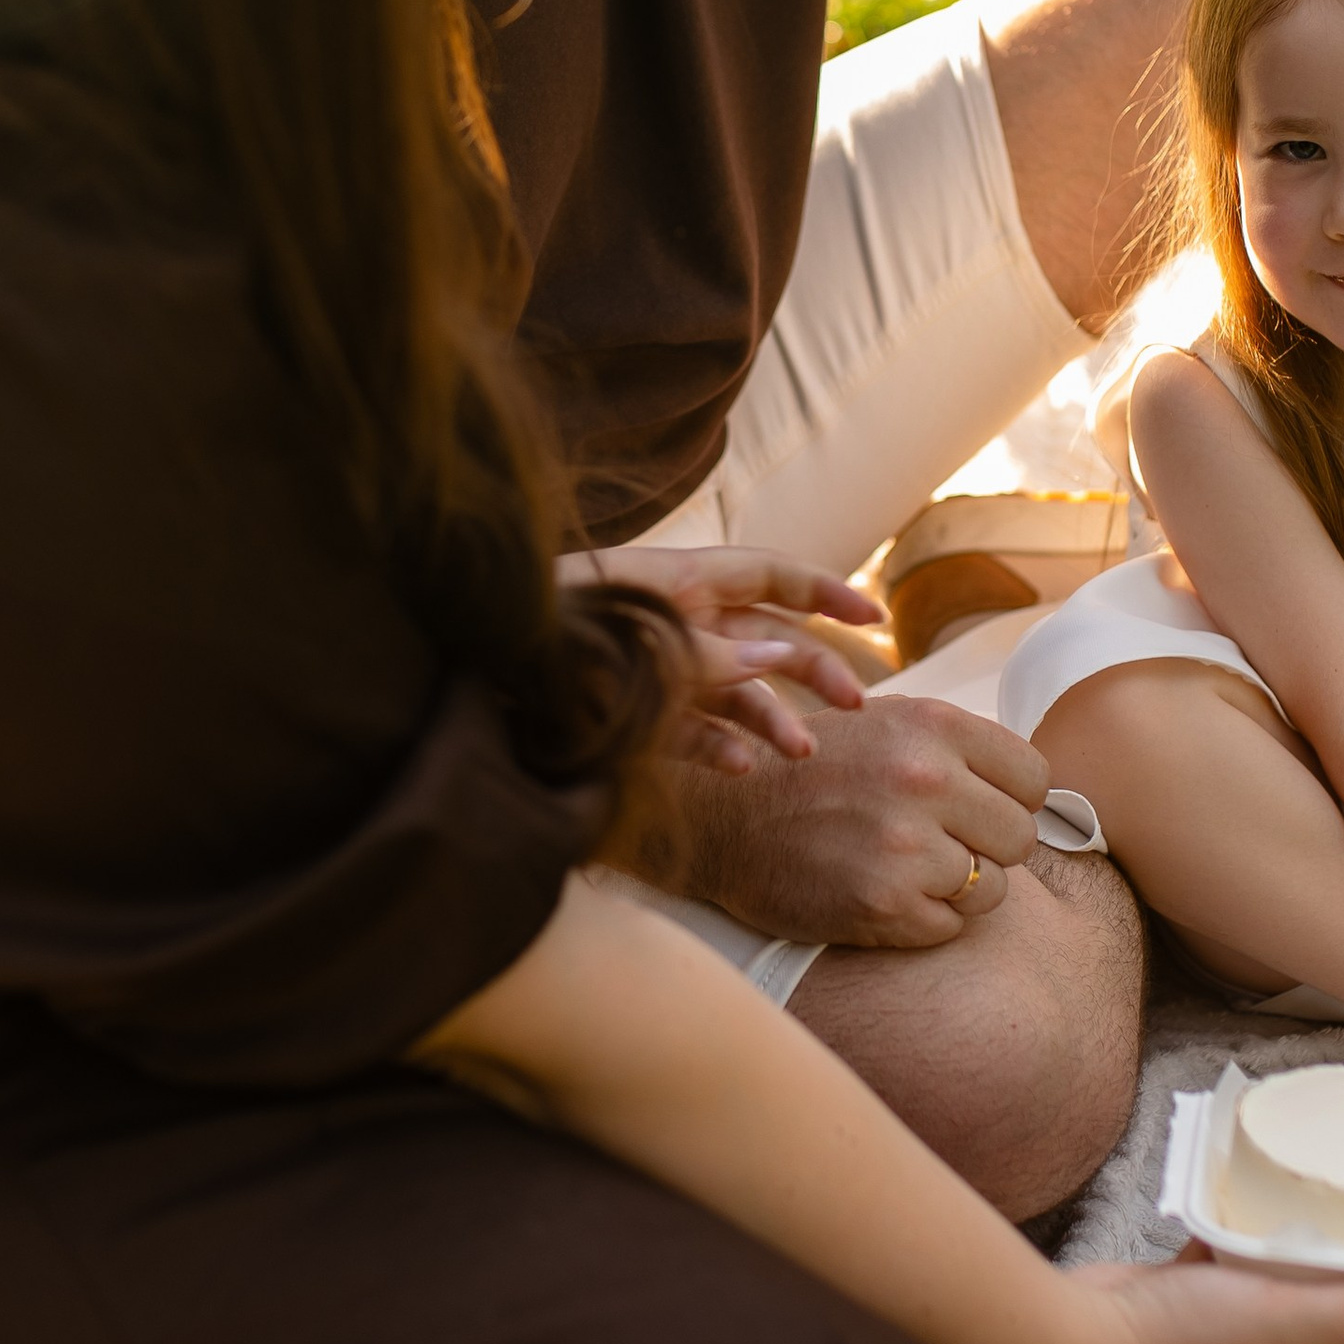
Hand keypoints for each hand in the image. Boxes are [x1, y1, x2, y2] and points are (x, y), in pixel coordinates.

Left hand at [562, 545, 883, 769]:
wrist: (469, 674)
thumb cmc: (556, 642)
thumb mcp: (648, 646)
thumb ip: (717, 655)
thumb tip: (785, 653)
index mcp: (681, 578)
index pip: (771, 574)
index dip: (826, 592)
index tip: (875, 618)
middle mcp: (674, 616)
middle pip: (762, 634)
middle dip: (812, 668)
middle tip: (856, 708)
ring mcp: (653, 664)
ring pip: (730, 687)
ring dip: (769, 717)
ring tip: (800, 755)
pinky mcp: (627, 709)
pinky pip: (685, 726)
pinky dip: (714, 745)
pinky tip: (740, 769)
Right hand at [671, 694, 1050, 945]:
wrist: (719, 818)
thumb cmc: (807, 769)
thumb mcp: (881, 723)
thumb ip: (953, 746)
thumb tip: (1029, 787)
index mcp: (933, 725)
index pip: (1033, 777)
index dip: (1009, 799)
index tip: (975, 809)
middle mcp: (925, 778)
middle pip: (1021, 836)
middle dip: (987, 848)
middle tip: (938, 846)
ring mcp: (906, 845)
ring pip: (992, 888)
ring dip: (956, 889)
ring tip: (904, 870)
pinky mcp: (884, 904)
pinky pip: (951, 926)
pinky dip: (924, 921)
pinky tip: (882, 895)